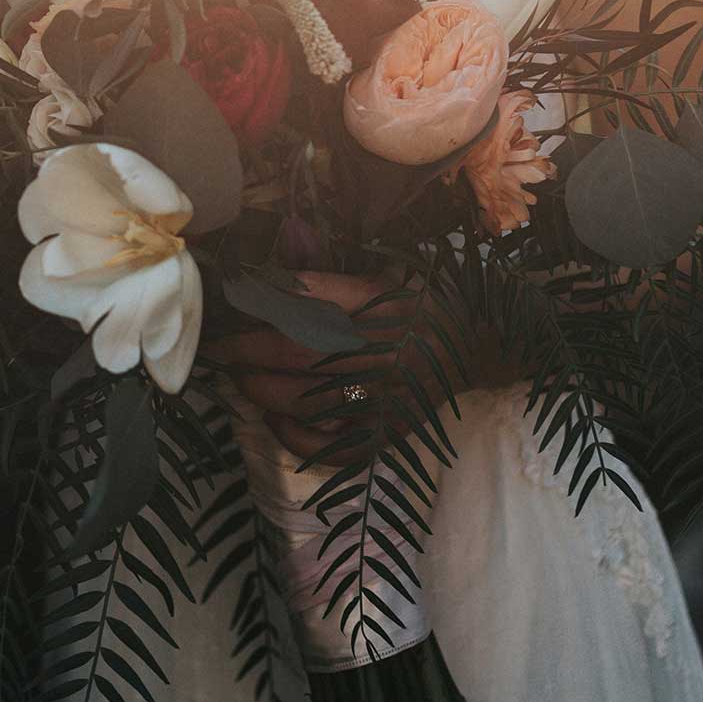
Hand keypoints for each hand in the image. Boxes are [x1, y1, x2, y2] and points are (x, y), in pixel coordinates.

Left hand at [210, 270, 418, 463]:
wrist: (481, 346)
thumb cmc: (421, 305)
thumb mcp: (381, 275)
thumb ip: (326, 272)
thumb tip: (273, 255)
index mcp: (381, 306)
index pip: (304, 300)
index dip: (258, 301)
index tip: (231, 301)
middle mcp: (382, 352)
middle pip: (295, 352)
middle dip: (246, 349)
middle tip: (221, 346)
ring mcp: (384, 400)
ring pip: (303, 401)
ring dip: (260, 390)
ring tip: (241, 376)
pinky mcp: (386, 434)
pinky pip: (330, 446)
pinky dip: (293, 435)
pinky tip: (274, 416)